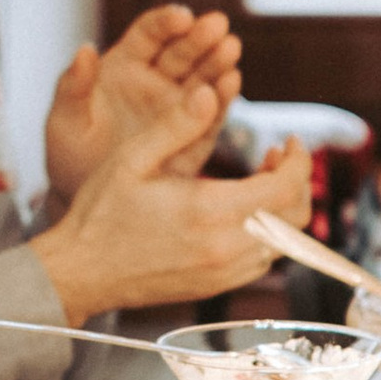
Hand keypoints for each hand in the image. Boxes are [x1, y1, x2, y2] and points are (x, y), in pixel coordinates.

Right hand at [34, 83, 309, 318]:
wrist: (81, 273)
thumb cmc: (101, 214)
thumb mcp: (132, 158)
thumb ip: (177, 124)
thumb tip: (211, 92)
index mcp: (209, 210)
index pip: (286, 187)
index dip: (299, 160)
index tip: (290, 141)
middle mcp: (225, 247)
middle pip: (297, 217)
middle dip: (297, 181)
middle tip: (277, 156)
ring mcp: (224, 273)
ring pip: (285, 242)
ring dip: (283, 208)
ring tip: (259, 179)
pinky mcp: (217, 287)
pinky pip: (263, 261)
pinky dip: (267, 234)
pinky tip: (242, 212)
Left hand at [42, 5, 241, 209]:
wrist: (93, 205)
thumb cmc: (70, 156)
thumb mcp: (63, 122)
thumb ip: (72, 87)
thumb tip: (84, 49)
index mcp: (123, 66)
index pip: (149, 34)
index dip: (166, 22)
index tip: (182, 16)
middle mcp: (156, 80)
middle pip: (183, 51)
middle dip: (200, 37)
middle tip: (218, 25)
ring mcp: (179, 106)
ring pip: (202, 77)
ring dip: (218, 61)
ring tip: (231, 49)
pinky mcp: (194, 134)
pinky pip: (211, 113)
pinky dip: (222, 98)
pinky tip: (231, 83)